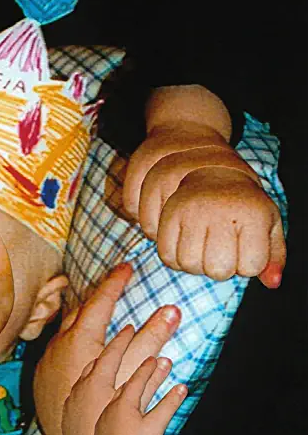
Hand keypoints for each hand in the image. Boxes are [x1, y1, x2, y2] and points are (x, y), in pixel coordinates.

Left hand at [33, 263, 180, 434]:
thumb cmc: (109, 408)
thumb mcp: (134, 371)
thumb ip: (153, 338)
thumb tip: (172, 309)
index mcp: (80, 339)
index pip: (101, 299)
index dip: (116, 281)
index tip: (127, 266)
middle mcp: (58, 344)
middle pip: (80, 310)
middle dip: (99, 295)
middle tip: (116, 284)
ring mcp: (47, 360)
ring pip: (65, 328)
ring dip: (83, 317)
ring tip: (100, 311)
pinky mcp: (40, 375)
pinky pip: (56, 346)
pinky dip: (71, 338)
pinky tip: (81, 344)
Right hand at [123, 124, 284, 287]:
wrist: (195, 152)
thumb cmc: (238, 196)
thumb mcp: (265, 218)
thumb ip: (274, 253)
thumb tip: (271, 282)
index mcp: (251, 211)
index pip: (248, 267)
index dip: (245, 263)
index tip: (243, 244)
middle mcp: (219, 210)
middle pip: (215, 270)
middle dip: (216, 265)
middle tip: (217, 244)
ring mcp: (187, 209)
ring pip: (185, 264)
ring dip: (191, 261)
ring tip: (198, 241)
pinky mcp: (161, 211)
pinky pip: (162, 252)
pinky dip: (169, 252)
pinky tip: (178, 239)